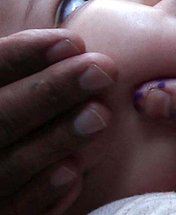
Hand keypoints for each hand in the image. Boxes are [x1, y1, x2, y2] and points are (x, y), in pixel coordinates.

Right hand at [0, 29, 116, 214]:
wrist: (9, 161)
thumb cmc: (22, 110)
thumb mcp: (18, 88)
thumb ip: (30, 73)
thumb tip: (74, 46)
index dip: (23, 54)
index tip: (74, 41)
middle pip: (1, 116)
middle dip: (50, 91)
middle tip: (102, 70)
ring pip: (7, 166)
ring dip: (54, 140)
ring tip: (100, 115)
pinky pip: (12, 213)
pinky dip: (40, 195)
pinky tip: (73, 174)